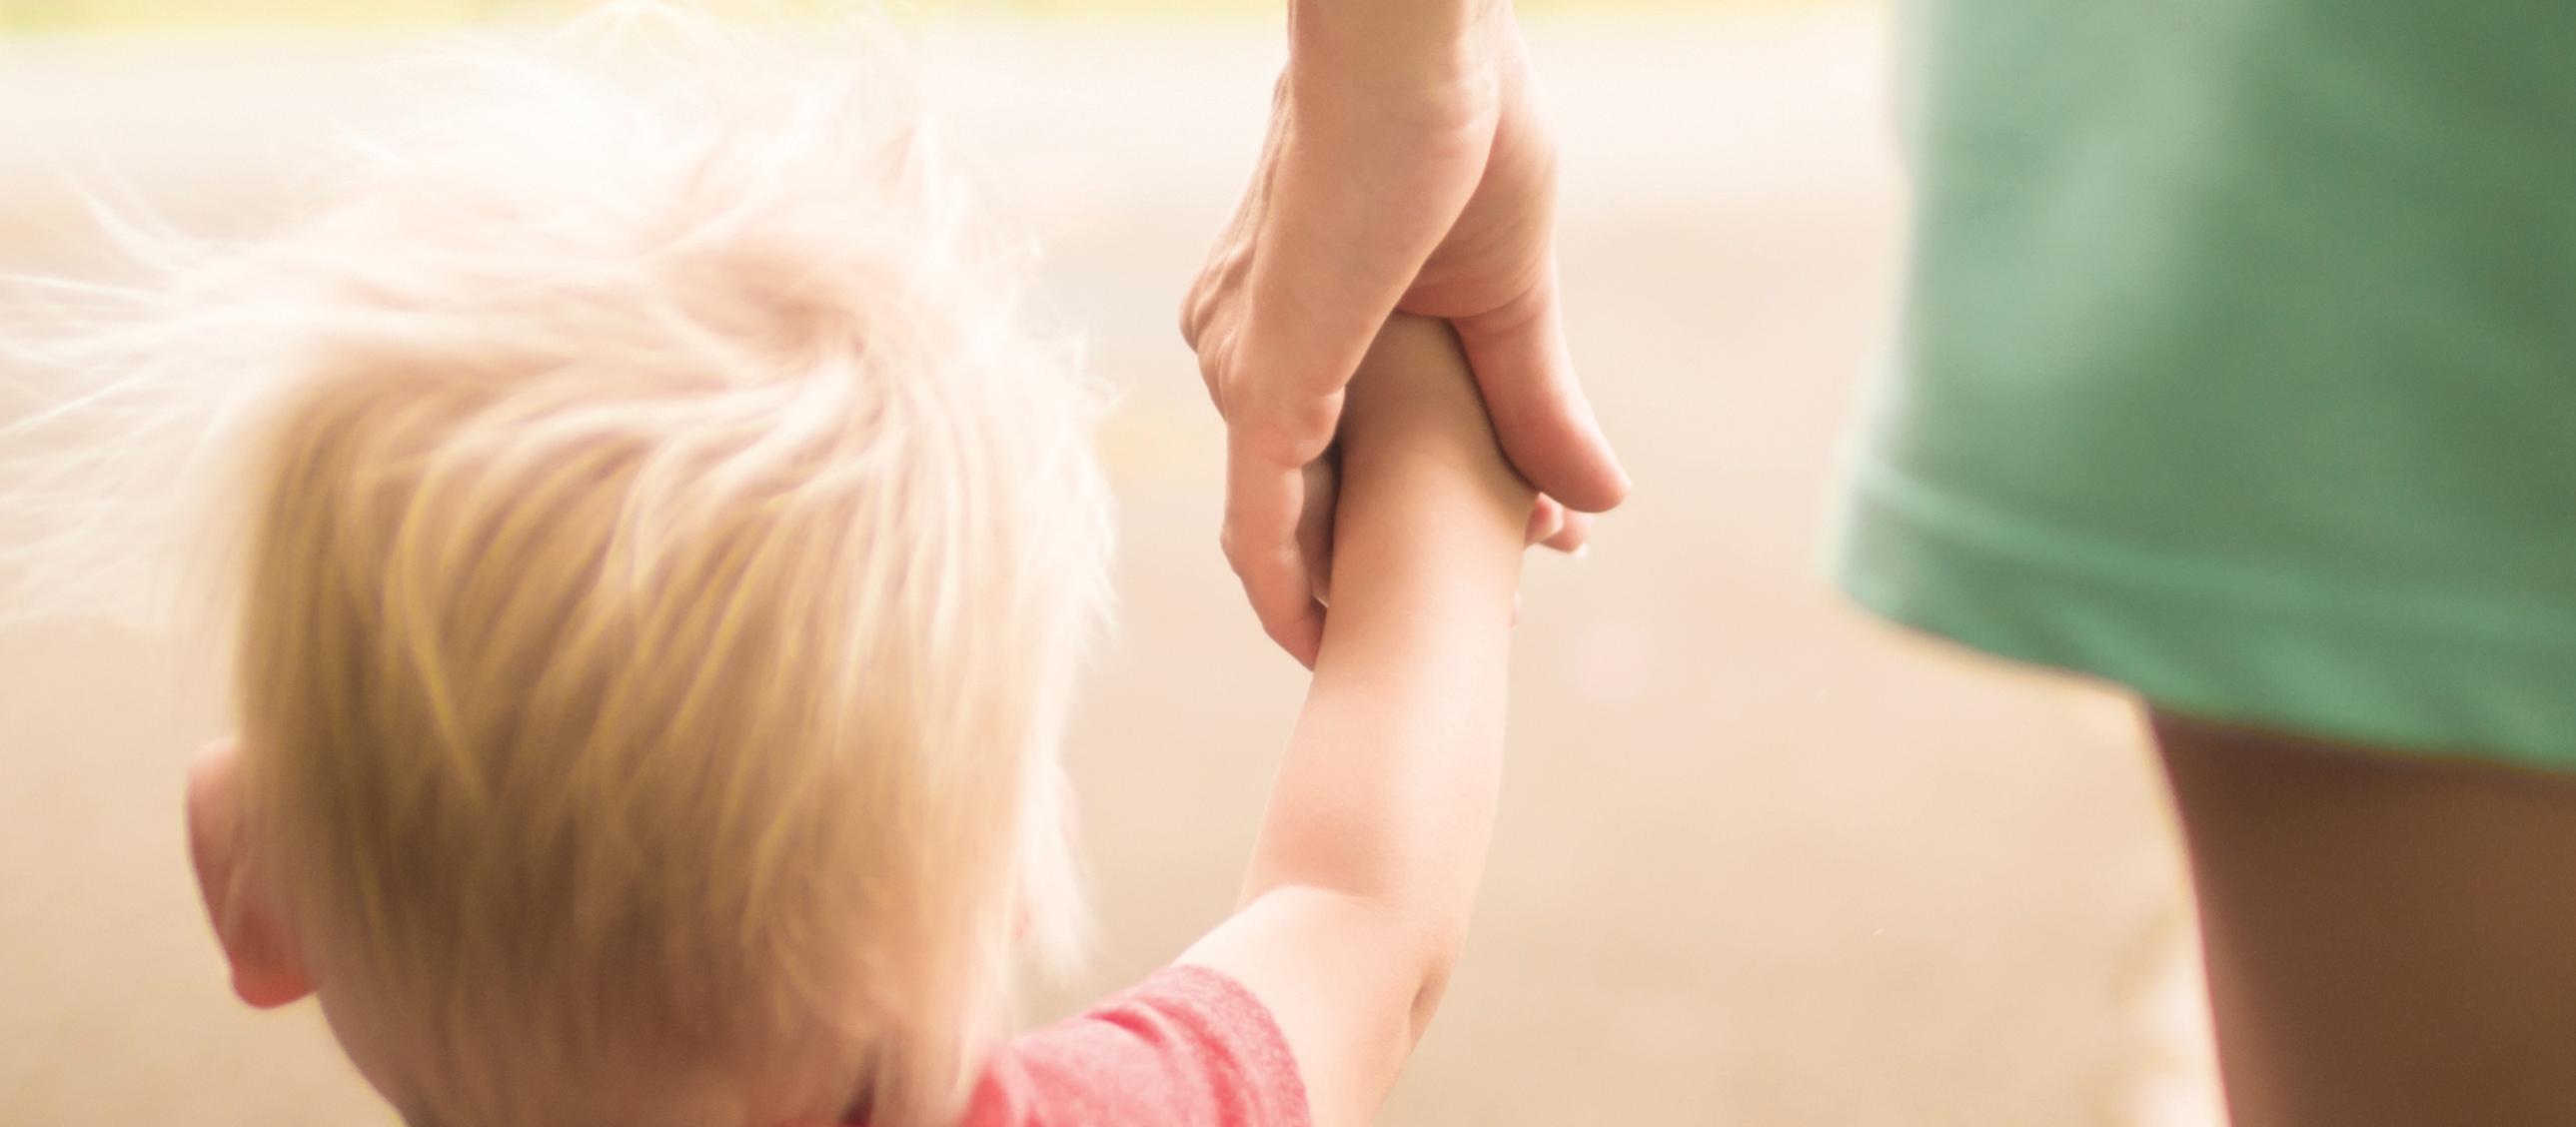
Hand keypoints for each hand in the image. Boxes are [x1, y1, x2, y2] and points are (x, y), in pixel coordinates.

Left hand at [1182, 0, 1627, 665]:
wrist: (1417, 46)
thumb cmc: (1457, 128)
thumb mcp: (1507, 299)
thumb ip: (1533, 402)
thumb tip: (1599, 505)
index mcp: (1295, 315)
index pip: (1347, 453)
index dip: (1418, 521)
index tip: (1508, 564)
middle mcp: (1247, 345)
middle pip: (1319, 498)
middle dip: (1400, 568)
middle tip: (1497, 614)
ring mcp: (1246, 366)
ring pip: (1293, 524)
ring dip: (1368, 591)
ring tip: (1457, 637)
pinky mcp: (1265, 384)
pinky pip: (1258, 523)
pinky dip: (1290, 594)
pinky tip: (1325, 647)